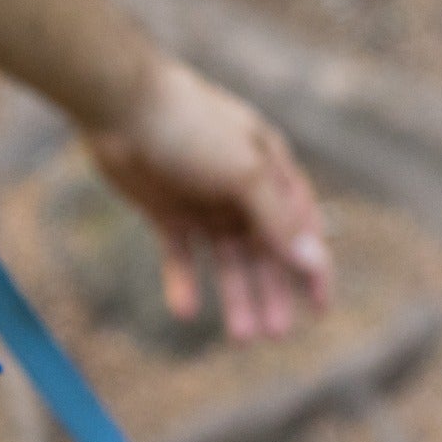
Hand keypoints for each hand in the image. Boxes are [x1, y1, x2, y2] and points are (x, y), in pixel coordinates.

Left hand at [82, 57, 332, 343]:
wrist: (121, 105)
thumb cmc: (191, 127)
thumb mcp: (244, 172)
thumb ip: (278, 219)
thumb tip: (314, 261)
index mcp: (271, 172)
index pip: (302, 227)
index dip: (313, 267)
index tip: (320, 308)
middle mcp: (241, 190)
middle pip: (264, 251)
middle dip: (271, 292)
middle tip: (273, 333)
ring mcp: (204, 202)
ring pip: (227, 259)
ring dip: (236, 295)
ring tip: (240, 336)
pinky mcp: (167, 211)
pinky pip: (183, 255)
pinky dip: (186, 281)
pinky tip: (186, 309)